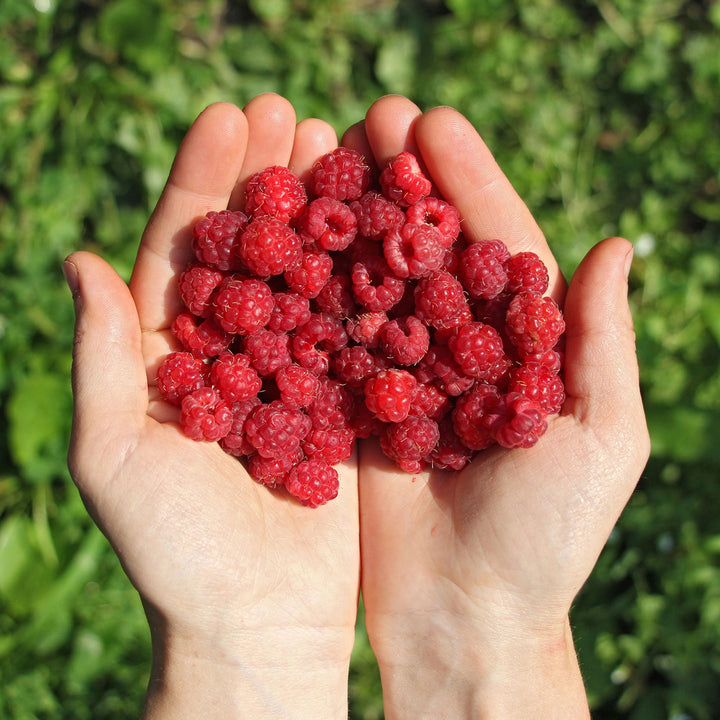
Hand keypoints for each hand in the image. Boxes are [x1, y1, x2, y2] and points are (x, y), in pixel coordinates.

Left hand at [65, 95, 358, 719]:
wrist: (258, 623)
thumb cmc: (176, 553)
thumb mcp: (116, 454)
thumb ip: (102, 359)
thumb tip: (79, 260)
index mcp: (174, 354)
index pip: (186, 250)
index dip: (205, 181)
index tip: (229, 116)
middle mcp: (237, 351)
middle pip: (253, 248)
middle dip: (270, 179)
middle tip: (295, 113)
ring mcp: (296, 370)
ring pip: (310, 276)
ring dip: (323, 212)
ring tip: (343, 147)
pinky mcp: (344, 400)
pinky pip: (357, 328)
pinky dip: (368, 276)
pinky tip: (387, 226)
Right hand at [344, 95, 650, 718]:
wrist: (464, 616)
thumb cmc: (547, 539)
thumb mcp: (601, 438)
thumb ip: (603, 344)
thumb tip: (618, 243)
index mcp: (521, 345)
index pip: (495, 245)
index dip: (468, 183)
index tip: (434, 123)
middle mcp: (456, 346)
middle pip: (429, 248)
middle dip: (405, 180)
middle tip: (376, 114)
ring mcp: (399, 371)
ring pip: (375, 278)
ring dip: (355, 215)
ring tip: (328, 149)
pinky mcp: (350, 403)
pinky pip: (332, 335)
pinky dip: (316, 285)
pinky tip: (293, 232)